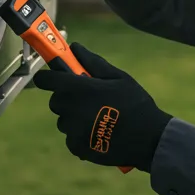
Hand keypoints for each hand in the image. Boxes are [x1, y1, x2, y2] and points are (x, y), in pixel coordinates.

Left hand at [30, 43, 172, 171]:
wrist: (148, 138)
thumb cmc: (135, 103)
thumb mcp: (118, 77)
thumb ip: (93, 62)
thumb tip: (74, 47)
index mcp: (78, 89)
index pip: (46, 80)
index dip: (48, 77)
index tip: (54, 77)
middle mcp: (70, 109)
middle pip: (56, 101)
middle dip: (67, 98)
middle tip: (88, 99)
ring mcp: (72, 131)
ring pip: (64, 120)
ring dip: (74, 117)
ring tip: (97, 118)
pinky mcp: (76, 147)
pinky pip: (71, 137)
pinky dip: (80, 135)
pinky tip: (98, 133)